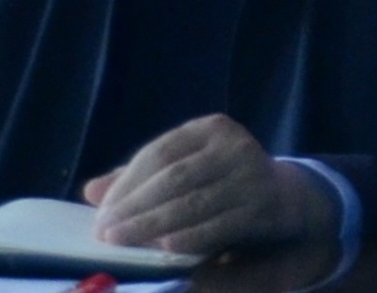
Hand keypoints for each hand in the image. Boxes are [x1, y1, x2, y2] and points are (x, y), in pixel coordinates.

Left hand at [82, 115, 333, 257]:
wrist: (283, 198)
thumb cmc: (219, 182)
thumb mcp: (184, 169)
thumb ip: (139, 178)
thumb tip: (91, 191)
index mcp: (211, 128)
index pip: (159, 152)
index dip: (126, 184)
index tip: (100, 212)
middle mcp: (236, 145)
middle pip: (174, 177)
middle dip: (134, 208)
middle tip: (104, 234)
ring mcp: (253, 175)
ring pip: (193, 203)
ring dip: (152, 225)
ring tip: (122, 243)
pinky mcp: (263, 206)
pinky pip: (217, 225)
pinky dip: (187, 238)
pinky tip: (162, 249)